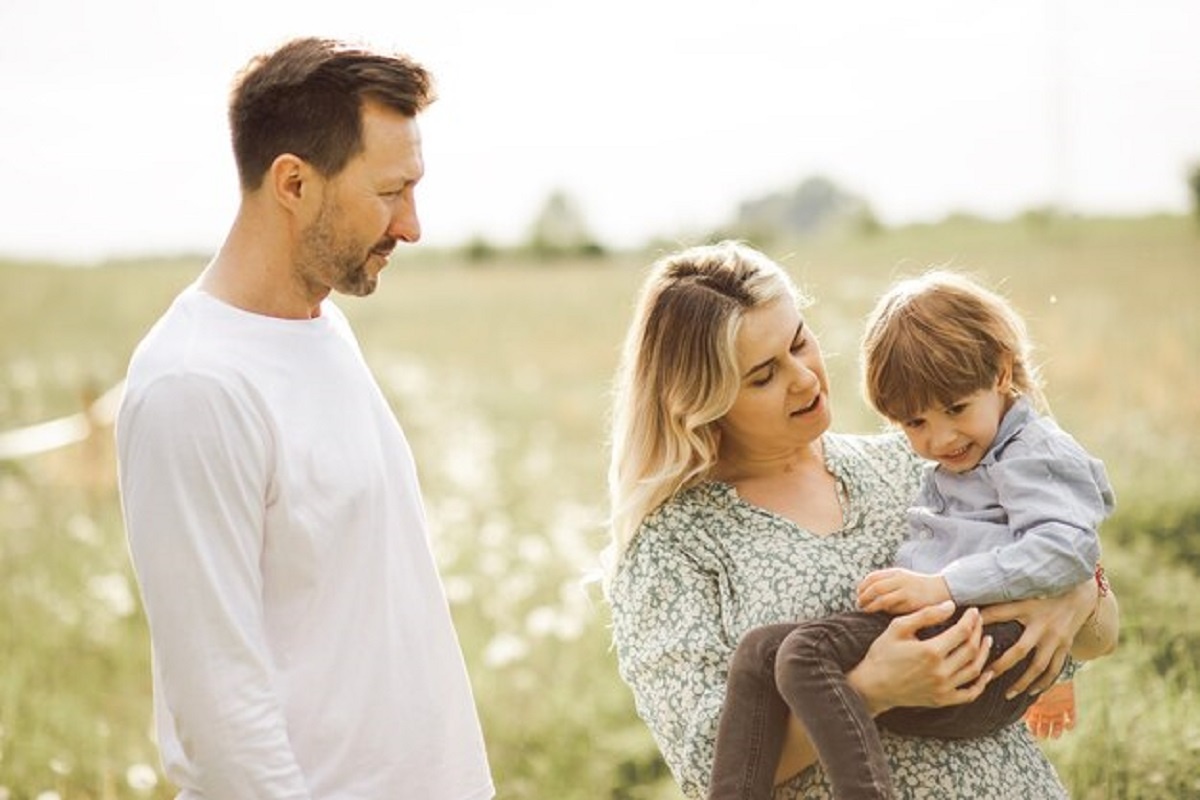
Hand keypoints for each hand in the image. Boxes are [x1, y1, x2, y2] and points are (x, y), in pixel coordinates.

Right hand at [848, 600, 992, 714]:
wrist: (872, 686)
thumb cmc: (882, 654)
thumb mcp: (898, 627)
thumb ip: (925, 615)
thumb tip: (950, 606)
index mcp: (930, 651)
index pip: (962, 632)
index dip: (971, 619)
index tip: (973, 610)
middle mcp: (940, 672)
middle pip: (971, 649)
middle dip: (978, 632)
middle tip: (979, 622)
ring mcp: (943, 688)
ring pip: (974, 670)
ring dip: (984, 654)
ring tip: (986, 640)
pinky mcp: (942, 700)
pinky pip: (969, 694)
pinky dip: (981, 684)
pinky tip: (986, 673)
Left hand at [857, 568, 951, 613]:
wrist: (944, 589)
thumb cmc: (919, 585)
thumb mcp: (903, 576)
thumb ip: (886, 579)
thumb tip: (865, 589)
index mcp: (896, 572)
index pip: (873, 577)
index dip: (862, 586)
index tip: (858, 593)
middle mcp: (901, 580)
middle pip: (875, 588)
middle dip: (864, 597)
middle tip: (858, 604)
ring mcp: (907, 592)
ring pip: (882, 600)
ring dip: (871, 606)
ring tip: (866, 610)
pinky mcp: (912, 604)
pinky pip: (894, 609)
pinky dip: (885, 611)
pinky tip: (882, 613)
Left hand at [978, 578, 1094, 697]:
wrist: (1081, 594)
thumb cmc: (1046, 592)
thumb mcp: (1024, 593)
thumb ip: (1001, 601)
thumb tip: (974, 606)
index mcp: (1028, 608)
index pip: (1001, 613)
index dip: (985, 619)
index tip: (969, 633)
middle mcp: (1043, 626)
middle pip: (1021, 650)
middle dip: (1002, 665)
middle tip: (986, 676)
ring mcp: (1056, 639)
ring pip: (1039, 667)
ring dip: (1024, 682)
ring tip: (1009, 694)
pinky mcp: (1066, 647)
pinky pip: (1055, 670)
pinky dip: (1044, 682)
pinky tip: (1033, 691)